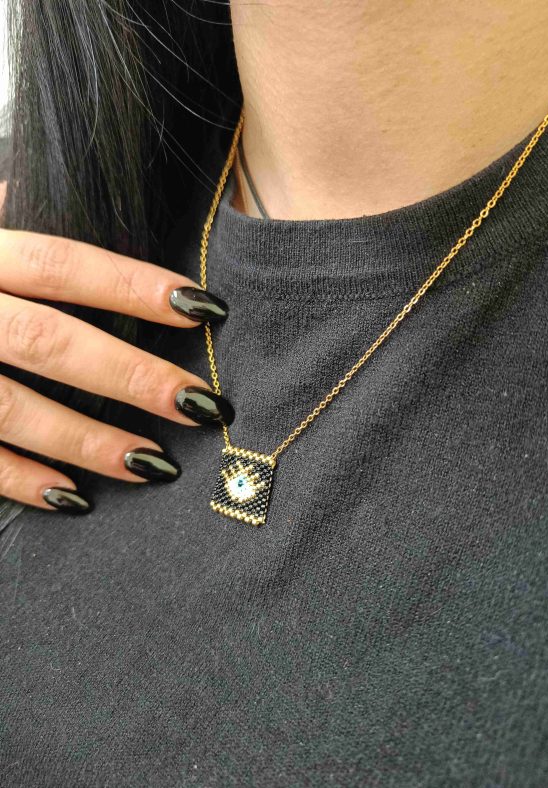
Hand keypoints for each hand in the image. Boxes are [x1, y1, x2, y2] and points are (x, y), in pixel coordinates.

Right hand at [0, 222, 231, 513]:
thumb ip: (4, 211)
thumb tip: (55, 205)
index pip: (62, 264)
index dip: (133, 285)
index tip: (205, 309)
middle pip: (50, 342)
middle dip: (132, 377)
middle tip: (201, 405)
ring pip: (12, 410)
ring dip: (88, 442)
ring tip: (156, 464)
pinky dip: (20, 481)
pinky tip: (74, 499)